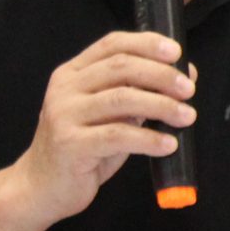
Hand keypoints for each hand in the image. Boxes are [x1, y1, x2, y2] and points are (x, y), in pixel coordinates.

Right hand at [2, 32, 193, 229]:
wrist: (41, 187)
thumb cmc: (82, 146)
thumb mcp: (109, 113)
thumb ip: (137, 91)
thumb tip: (184, 75)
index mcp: (73, 73)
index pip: (112, 44)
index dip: (147, 43)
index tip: (177, 52)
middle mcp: (65, 89)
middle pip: (121, 67)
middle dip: (162, 75)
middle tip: (188, 89)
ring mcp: (63, 115)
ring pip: (122, 99)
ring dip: (162, 105)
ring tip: (187, 116)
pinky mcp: (70, 144)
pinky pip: (118, 136)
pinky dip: (149, 138)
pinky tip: (168, 144)